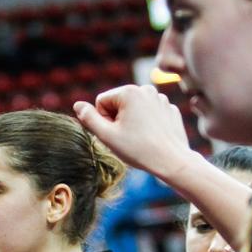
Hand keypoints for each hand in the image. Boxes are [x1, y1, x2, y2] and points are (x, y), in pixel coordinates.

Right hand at [73, 84, 195, 180]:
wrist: (173, 161)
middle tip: (128, 138)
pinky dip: (149, 124)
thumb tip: (78, 105)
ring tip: (141, 138)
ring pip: (134, 110)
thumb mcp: (107, 136)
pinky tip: (154, 137)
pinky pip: (150, 114)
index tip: (116, 133)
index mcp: (128, 91)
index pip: (101, 102)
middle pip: (118, 104)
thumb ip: (89, 119)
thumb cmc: (139, 150)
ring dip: (133, 122)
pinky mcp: (170, 109)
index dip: (104, 120)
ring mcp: (161, 98)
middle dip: (118, 120)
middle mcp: (145, 89)